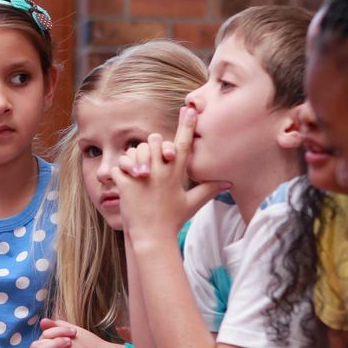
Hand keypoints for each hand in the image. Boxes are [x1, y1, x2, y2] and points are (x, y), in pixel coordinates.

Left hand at [113, 108, 226, 241]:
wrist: (152, 238)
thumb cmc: (172, 220)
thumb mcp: (192, 204)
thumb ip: (209, 190)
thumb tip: (229, 183)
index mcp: (176, 173)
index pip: (183, 143)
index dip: (187, 125)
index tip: (189, 109)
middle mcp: (160, 171)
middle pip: (155, 140)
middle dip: (151, 145)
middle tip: (150, 159)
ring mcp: (142, 176)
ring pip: (135, 150)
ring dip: (134, 158)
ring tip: (138, 174)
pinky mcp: (125, 183)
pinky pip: (119, 166)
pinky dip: (120, 171)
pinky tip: (125, 182)